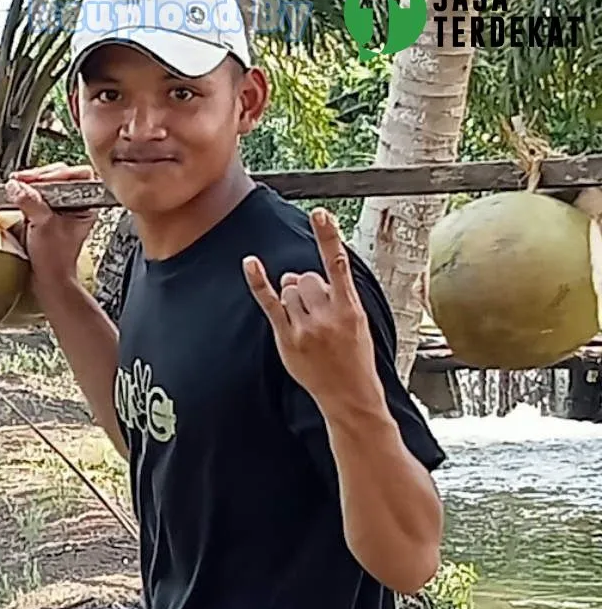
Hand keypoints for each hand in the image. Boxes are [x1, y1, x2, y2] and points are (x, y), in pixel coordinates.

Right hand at [5, 166, 97, 284]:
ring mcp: (60, 209)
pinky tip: (17, 195)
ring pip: (46, 185)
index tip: (38, 180)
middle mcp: (74, 205)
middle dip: (39, 178)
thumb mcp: (43, 225)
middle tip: (22, 182)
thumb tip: (16, 186)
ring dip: (30, 184)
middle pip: (59, 177)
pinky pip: (37, 196)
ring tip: (16, 187)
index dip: (56, 174)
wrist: (48, 280)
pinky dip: (26, 194)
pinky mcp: (46, 214)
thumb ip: (30, 202)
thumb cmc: (55, 260)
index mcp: (84, 206)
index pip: (77, 175)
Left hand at [242, 208, 379, 408]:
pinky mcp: (287, 337)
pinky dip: (258, 282)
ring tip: (308, 323)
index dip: (328, 237)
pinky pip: (269, 302)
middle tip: (317, 312)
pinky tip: (250, 263)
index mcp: (350, 307)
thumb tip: (297, 276)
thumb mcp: (358, 322)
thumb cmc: (355, 357)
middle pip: (306, 278)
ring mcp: (305, 327)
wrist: (350, 394)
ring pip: (289, 290)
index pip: (337, 264)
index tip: (319, 213)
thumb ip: (333, 295)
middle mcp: (327, 314)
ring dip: (293, 298)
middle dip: (308, 288)